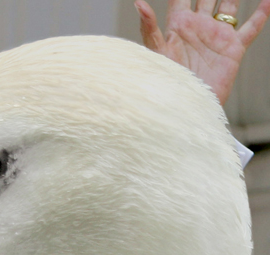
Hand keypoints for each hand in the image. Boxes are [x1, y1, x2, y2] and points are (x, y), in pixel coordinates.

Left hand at [136, 0, 269, 103]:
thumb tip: (138, 2)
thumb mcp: (156, 51)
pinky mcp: (233, 48)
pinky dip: (262, 13)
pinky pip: (251, 27)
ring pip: (229, 6)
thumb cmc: (165, 82)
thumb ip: (149, 27)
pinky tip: (268, 1)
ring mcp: (216, 36)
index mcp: (178, 26)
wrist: (186, 104)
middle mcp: (198, 27)